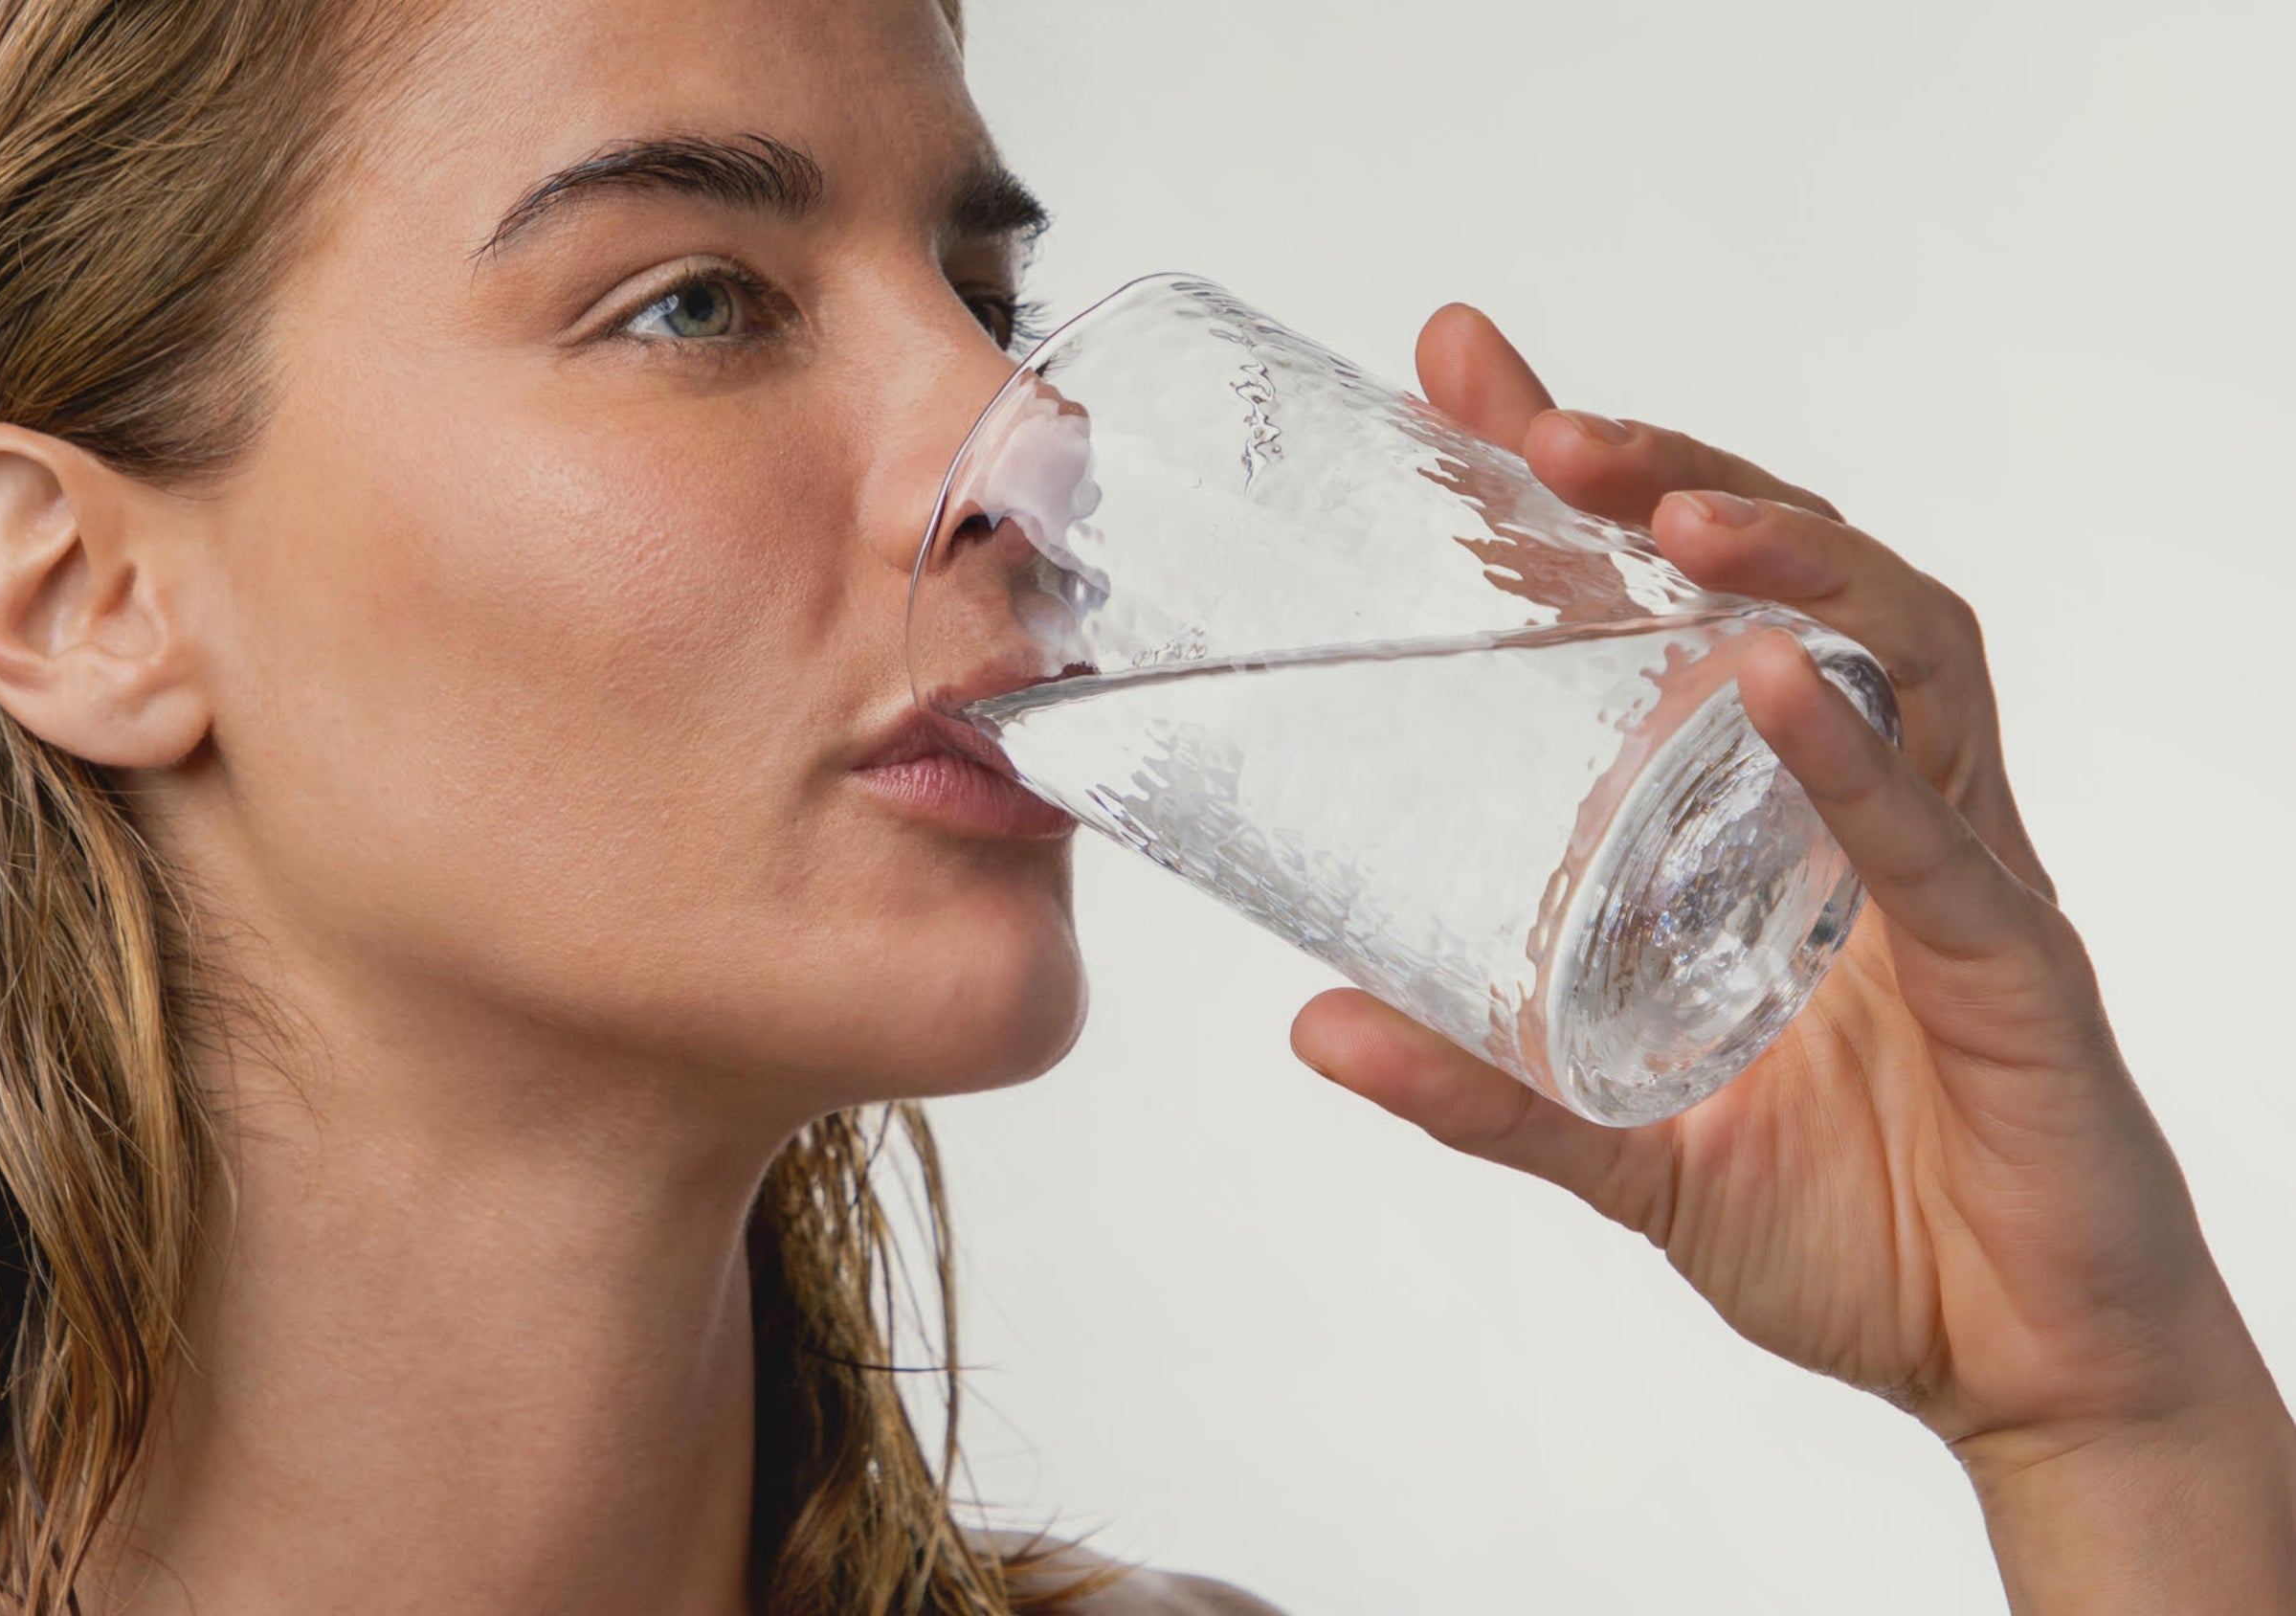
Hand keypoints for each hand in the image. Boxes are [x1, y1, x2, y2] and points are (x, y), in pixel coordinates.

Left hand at [1289, 306, 2290, 1485]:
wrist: (2025, 1374)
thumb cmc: (1861, 1237)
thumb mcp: (1629, 1150)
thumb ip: (1487, 1088)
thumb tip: (1313, 1022)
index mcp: (1779, 827)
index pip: (1685, 609)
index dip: (1594, 487)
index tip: (1468, 380)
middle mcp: (1874, 810)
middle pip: (1796, 581)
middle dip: (1676, 478)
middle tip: (1542, 421)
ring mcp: (1958, 869)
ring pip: (1902, 647)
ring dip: (1786, 558)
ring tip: (1664, 514)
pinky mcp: (2019, 963)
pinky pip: (1943, 836)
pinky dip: (1857, 754)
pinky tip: (1774, 686)